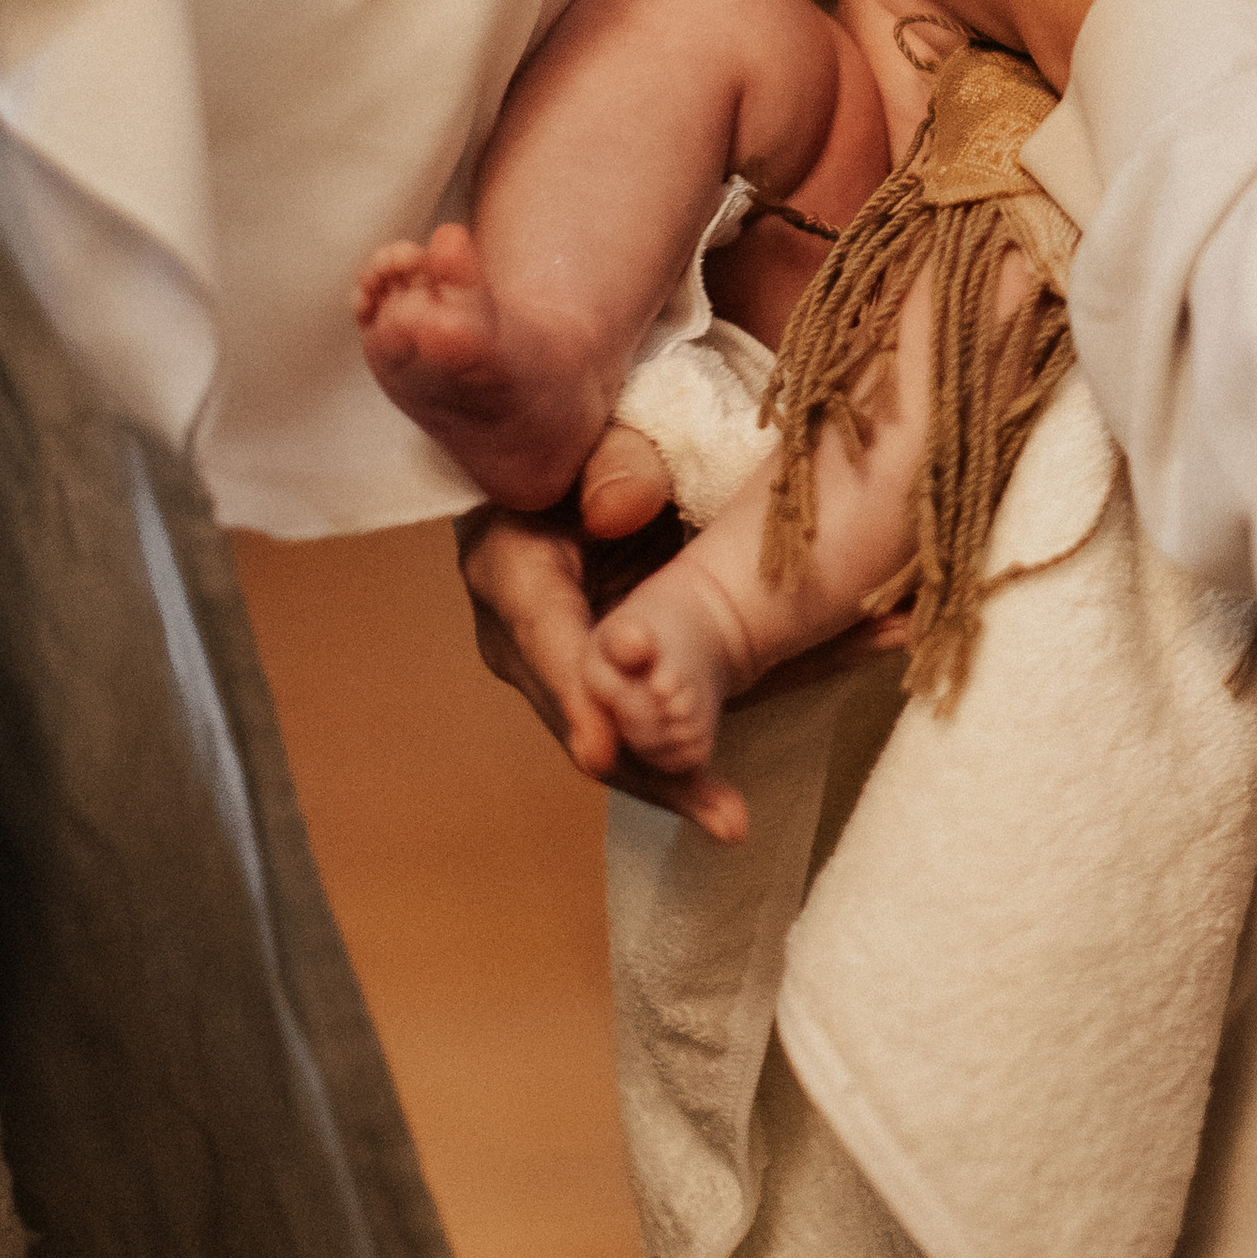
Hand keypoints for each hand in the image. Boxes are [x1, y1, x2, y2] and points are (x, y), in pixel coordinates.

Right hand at [458, 449, 724, 827]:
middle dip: (649, 771)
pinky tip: (746, 783)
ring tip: (734, 819)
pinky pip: (654, 724)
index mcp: (510, 574)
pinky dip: (702, 748)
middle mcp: (528, 642)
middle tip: (718, 816)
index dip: (576, 699)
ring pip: (621, 741)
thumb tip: (620, 510)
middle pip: (585, 720)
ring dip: (681, 778)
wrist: (559, 465)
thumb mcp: (578, 438)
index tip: (602, 752)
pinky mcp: (612, 683)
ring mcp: (569, 672)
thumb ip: (607, 459)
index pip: (545, 642)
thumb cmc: (563, 441)